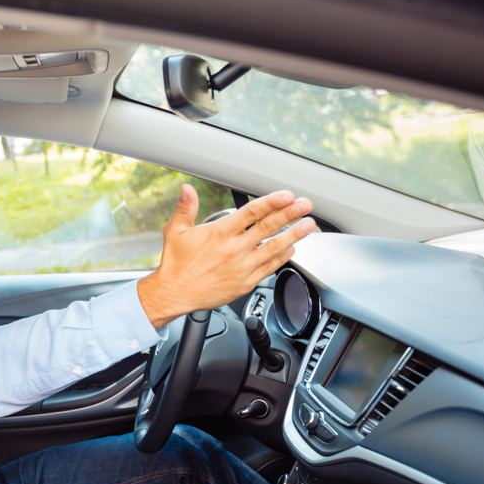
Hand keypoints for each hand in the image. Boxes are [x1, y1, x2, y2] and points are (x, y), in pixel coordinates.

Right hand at [137, 184, 314, 328]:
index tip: (286, 195)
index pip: (251, 213)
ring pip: (274, 248)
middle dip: (290, 214)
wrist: (174, 294)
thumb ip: (185, 208)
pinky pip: (269, 268)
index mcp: (219, 233)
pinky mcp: (245, 282)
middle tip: (305, 204)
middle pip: (268, 227)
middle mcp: (233, 249)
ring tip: (309, 225)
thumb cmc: (175, 264)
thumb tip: (187, 189)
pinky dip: (282, 257)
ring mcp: (241, 267)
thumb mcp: (176, 231)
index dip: (272, 202)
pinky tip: (292, 249)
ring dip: (294, 235)